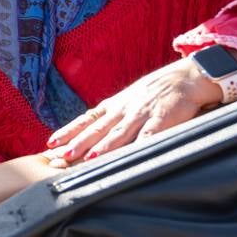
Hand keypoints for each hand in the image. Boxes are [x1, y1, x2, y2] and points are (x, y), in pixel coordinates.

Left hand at [44, 57, 221, 167]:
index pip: (86, 119)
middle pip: (98, 129)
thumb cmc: (155, 92)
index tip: (51, 143)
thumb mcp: (127, 100)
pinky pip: (149, 136)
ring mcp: (141, 115)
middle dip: (80, 143)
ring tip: (89, 158)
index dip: (69, 131)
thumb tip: (91, 134)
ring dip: (104, 147)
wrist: (184, 77)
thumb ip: (112, 117)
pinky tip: (131, 155)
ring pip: (119, 133)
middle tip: (63, 155)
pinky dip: (139, 146)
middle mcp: (123, 110)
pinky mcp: (162, 120)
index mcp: (114, 106)